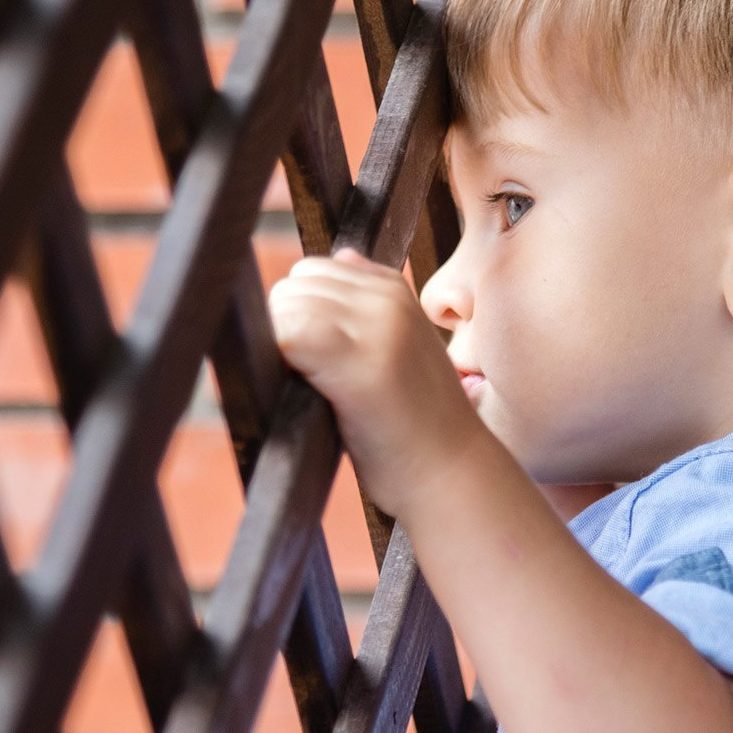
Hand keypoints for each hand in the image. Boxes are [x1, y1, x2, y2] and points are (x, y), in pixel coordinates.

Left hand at [268, 245, 484, 516]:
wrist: (452, 476)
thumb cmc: (416, 424)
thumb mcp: (401, 346)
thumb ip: (367, 301)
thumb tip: (340, 255)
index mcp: (394, 290)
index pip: (312, 272)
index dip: (299, 315)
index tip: (317, 361)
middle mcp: (387, 299)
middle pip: (292, 285)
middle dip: (286, 327)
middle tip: (313, 379)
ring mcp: (377, 328)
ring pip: (286, 306)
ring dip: (282, 348)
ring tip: (314, 389)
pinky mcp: (360, 364)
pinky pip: (288, 334)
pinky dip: (280, 361)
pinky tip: (307, 394)